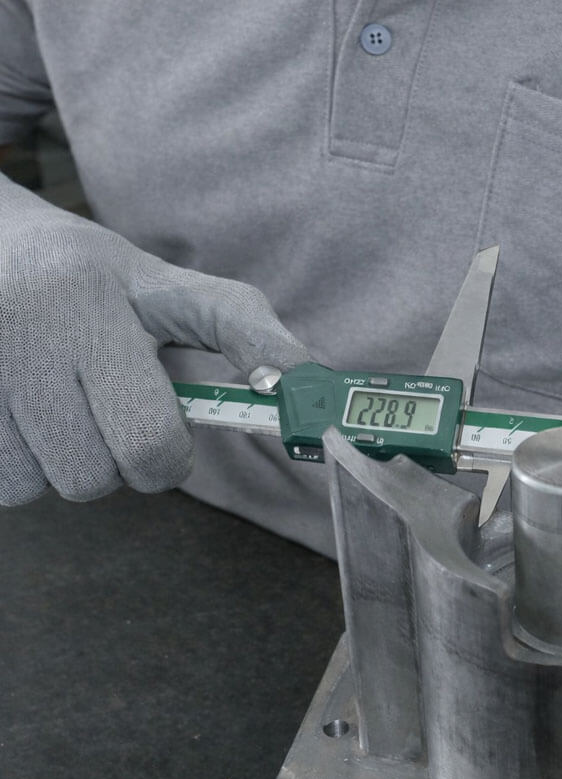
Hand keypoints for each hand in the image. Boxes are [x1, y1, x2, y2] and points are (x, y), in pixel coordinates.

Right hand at [0, 186, 308, 504]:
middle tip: (106, 413)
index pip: (147, 441)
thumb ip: (246, 331)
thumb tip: (304, 385)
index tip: (163, 432)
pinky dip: (16, 464)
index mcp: (86, 305)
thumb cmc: (96, 277)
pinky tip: (19, 414)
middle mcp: (16, 335)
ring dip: (59, 463)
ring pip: (34, 488)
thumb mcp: (174, 288)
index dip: (166, 457)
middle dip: (115, 461)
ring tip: (56, 404)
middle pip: (90, 478)